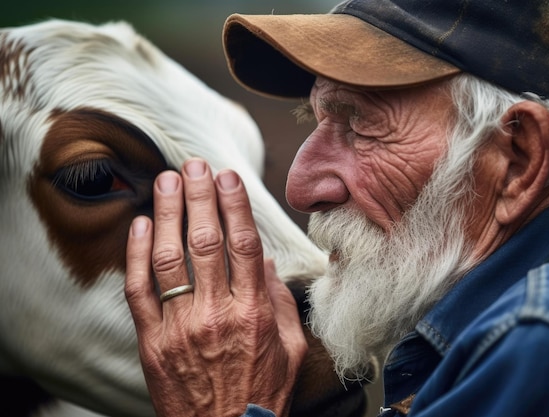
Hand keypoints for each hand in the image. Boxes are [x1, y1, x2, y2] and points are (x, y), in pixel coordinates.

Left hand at [125, 158, 307, 416]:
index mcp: (253, 312)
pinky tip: (142, 224)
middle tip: (195, 165)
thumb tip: (267, 262)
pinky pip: (140, 290)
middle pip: (205, 242)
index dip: (236, 205)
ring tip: (167, 180)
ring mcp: (180, 326)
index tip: (229, 177)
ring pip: (170, 258)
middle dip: (200, 196)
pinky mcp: (153, 341)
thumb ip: (279, 301)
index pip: (244, 245)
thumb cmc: (263, 393)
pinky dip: (138, 254)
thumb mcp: (291, 348)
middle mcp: (216, 313)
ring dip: (169, 213)